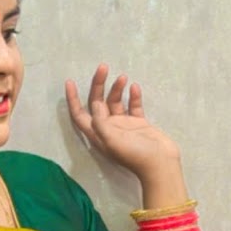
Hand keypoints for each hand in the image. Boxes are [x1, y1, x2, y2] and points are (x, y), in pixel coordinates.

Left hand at [65, 64, 181, 184]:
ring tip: (123, 77)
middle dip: (98, 85)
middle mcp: (108, 128)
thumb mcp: (112, 140)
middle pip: (98, 103)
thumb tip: (94, 106)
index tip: (70, 81)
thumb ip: (100, 123)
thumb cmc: (135, 155)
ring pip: (116, 102)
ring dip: (117, 89)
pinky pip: (133, 106)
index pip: (80, 115)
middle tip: (103, 67)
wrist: (160, 163)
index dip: (72, 100)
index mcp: (98, 134)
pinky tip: (135, 87)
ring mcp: (124, 126)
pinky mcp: (139, 124)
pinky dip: (133, 96)